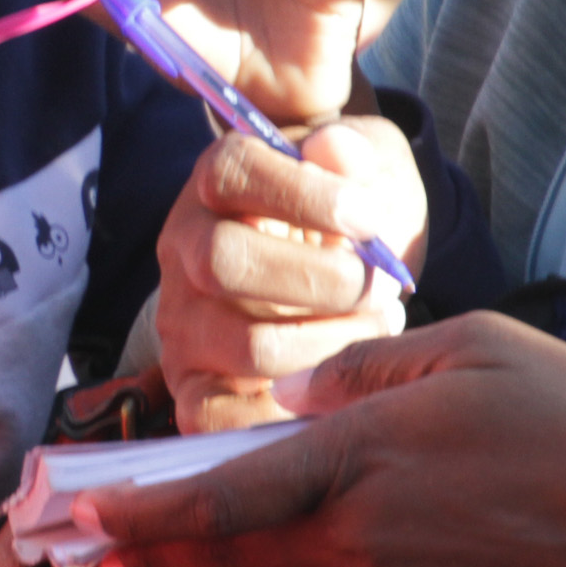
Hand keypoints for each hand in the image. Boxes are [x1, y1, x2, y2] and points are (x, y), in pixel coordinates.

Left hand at [72, 312, 565, 566]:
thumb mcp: (472, 347)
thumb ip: (368, 369)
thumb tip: (294, 396)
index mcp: (362, 456)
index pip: (226, 488)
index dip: (147, 506)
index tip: (86, 513)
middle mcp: (356, 536)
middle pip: (225, 548)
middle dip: (142, 550)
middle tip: (74, 551)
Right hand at [155, 118, 424, 433]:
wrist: (337, 280)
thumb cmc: (351, 221)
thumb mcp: (367, 171)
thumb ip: (357, 152)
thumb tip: (336, 150)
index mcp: (216, 183)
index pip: (232, 171)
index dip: (305, 196)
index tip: (370, 220)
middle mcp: (184, 247)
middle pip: (223, 260)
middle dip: (323, 281)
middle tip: (381, 289)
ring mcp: (184, 321)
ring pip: (245, 344)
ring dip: (330, 345)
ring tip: (376, 331)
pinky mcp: (193, 386)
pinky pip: (215, 416)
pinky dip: (287, 414)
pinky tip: (338, 391)